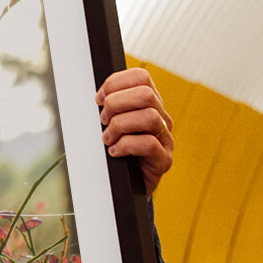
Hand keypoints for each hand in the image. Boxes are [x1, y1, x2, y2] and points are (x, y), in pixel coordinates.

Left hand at [95, 68, 173, 194]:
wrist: (127, 186)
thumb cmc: (118, 152)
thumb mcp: (111, 124)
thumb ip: (110, 108)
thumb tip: (97, 97)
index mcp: (149, 104)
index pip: (140, 77)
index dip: (116, 83)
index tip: (99, 99)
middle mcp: (161, 118)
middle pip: (145, 94)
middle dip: (116, 104)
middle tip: (103, 120)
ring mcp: (165, 139)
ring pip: (149, 117)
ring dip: (120, 126)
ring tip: (108, 138)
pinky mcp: (164, 160)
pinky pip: (149, 144)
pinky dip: (125, 146)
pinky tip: (114, 152)